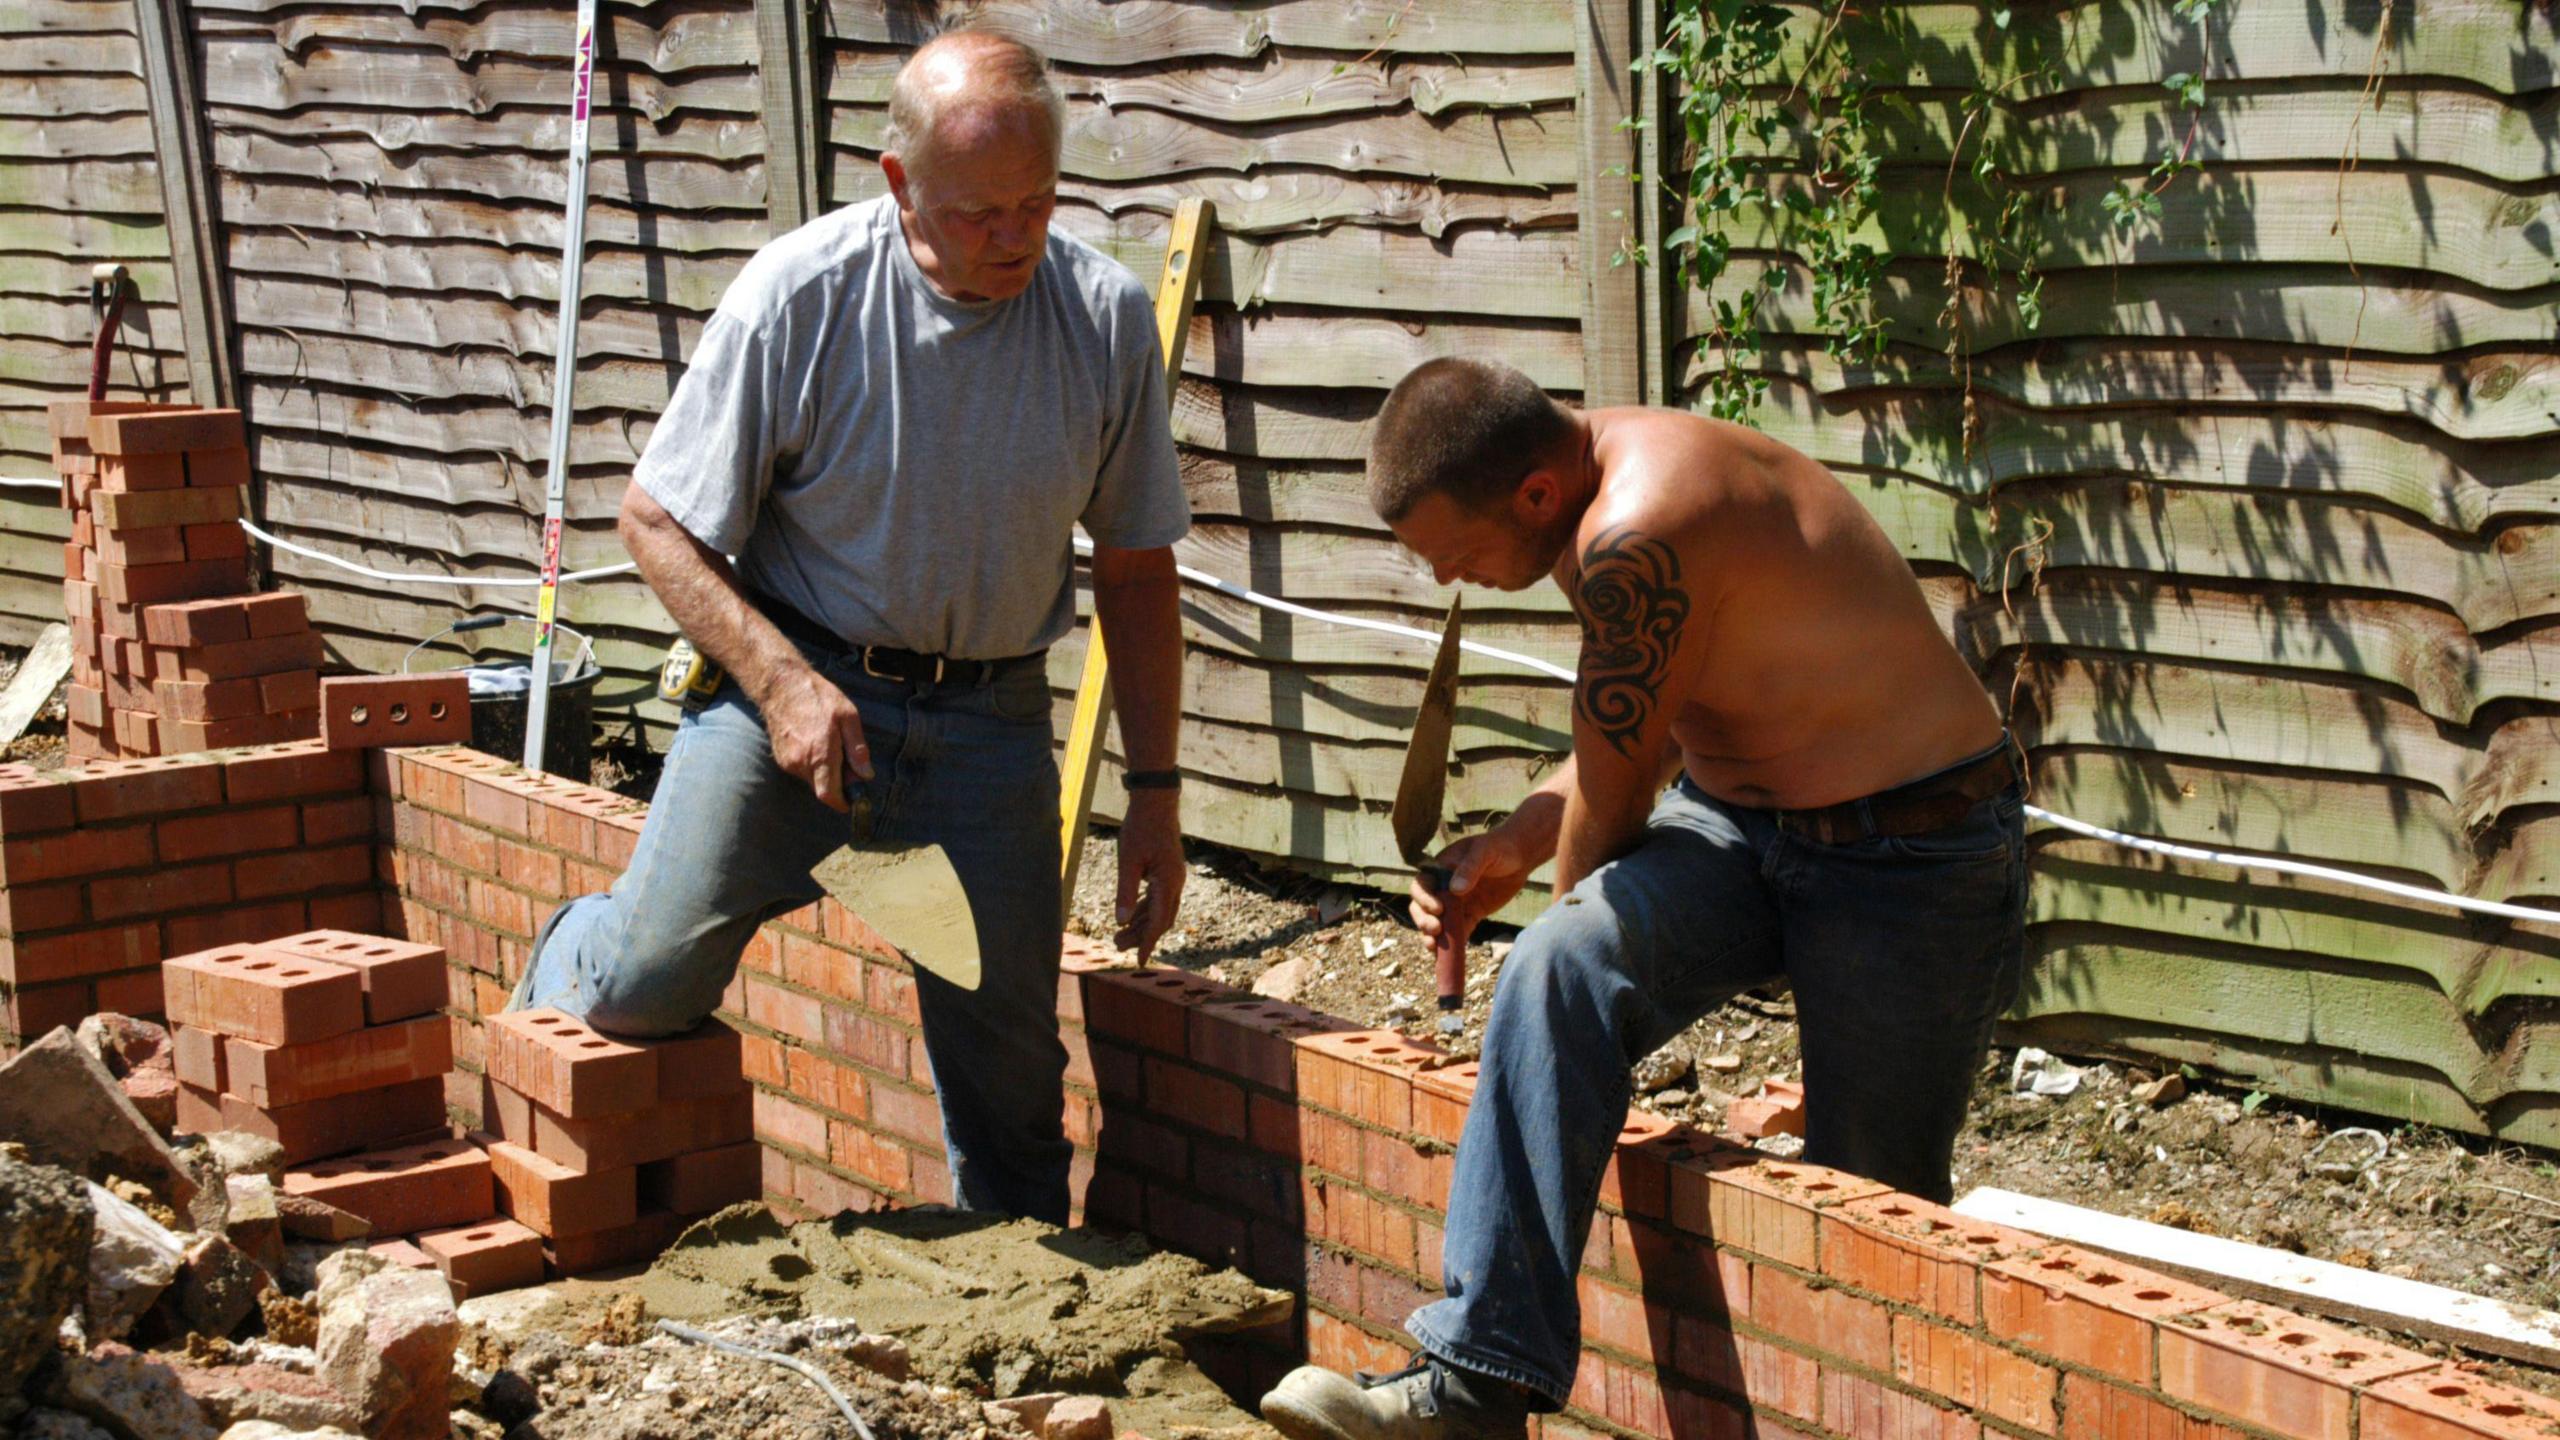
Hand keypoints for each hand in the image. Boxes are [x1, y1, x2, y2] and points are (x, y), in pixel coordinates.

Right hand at [756, 660, 871, 810]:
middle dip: (837, 784)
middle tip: (846, 763)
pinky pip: (801, 770)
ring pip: (812, 779)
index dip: (842, 803)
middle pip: (822, 789)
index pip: (829, 795)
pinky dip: (812, 764)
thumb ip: (857, 749)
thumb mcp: (848, 716)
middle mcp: (801, 762)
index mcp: (821, 754)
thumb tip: (866, 775)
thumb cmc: (818, 697)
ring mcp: (788, 761)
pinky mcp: (781, 758)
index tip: (852, 801)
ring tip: (829, 744)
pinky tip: (815, 742)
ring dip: (824, 772)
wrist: (781, 686)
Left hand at [1113, 788, 1185, 960]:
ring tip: (1119, 935)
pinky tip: (1131, 917)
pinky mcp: (1168, 871)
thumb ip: (1125, 892)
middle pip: (1161, 919)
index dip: (1148, 943)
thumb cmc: (1140, 828)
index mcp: (1168, 882)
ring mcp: (1174, 877)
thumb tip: (1121, 921)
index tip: (1140, 961)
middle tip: (1117, 945)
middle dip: (1141, 935)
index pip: (1158, 921)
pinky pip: (1158, 897)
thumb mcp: (1128, 861)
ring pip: (1160, 910)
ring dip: (1141, 923)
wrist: (1156, 802)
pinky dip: (1145, 909)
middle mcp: (1176, 882)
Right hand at [1412, 822, 1536, 982]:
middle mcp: (1444, 887)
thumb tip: (1455, 890)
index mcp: (1441, 869)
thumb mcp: (1484, 851)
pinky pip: (1458, 930)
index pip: (1421, 885)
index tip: (1438, 908)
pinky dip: (1453, 942)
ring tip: (1433, 948)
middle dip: (1423, 919)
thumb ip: (1470, 868)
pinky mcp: (1471, 914)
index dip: (1423, 898)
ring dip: (1433, 936)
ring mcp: (1457, 903)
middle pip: (1422, 907)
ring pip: (1437, 922)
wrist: (1520, 857)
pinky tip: (1450, 954)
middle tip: (1435, 929)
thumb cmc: (1499, 847)